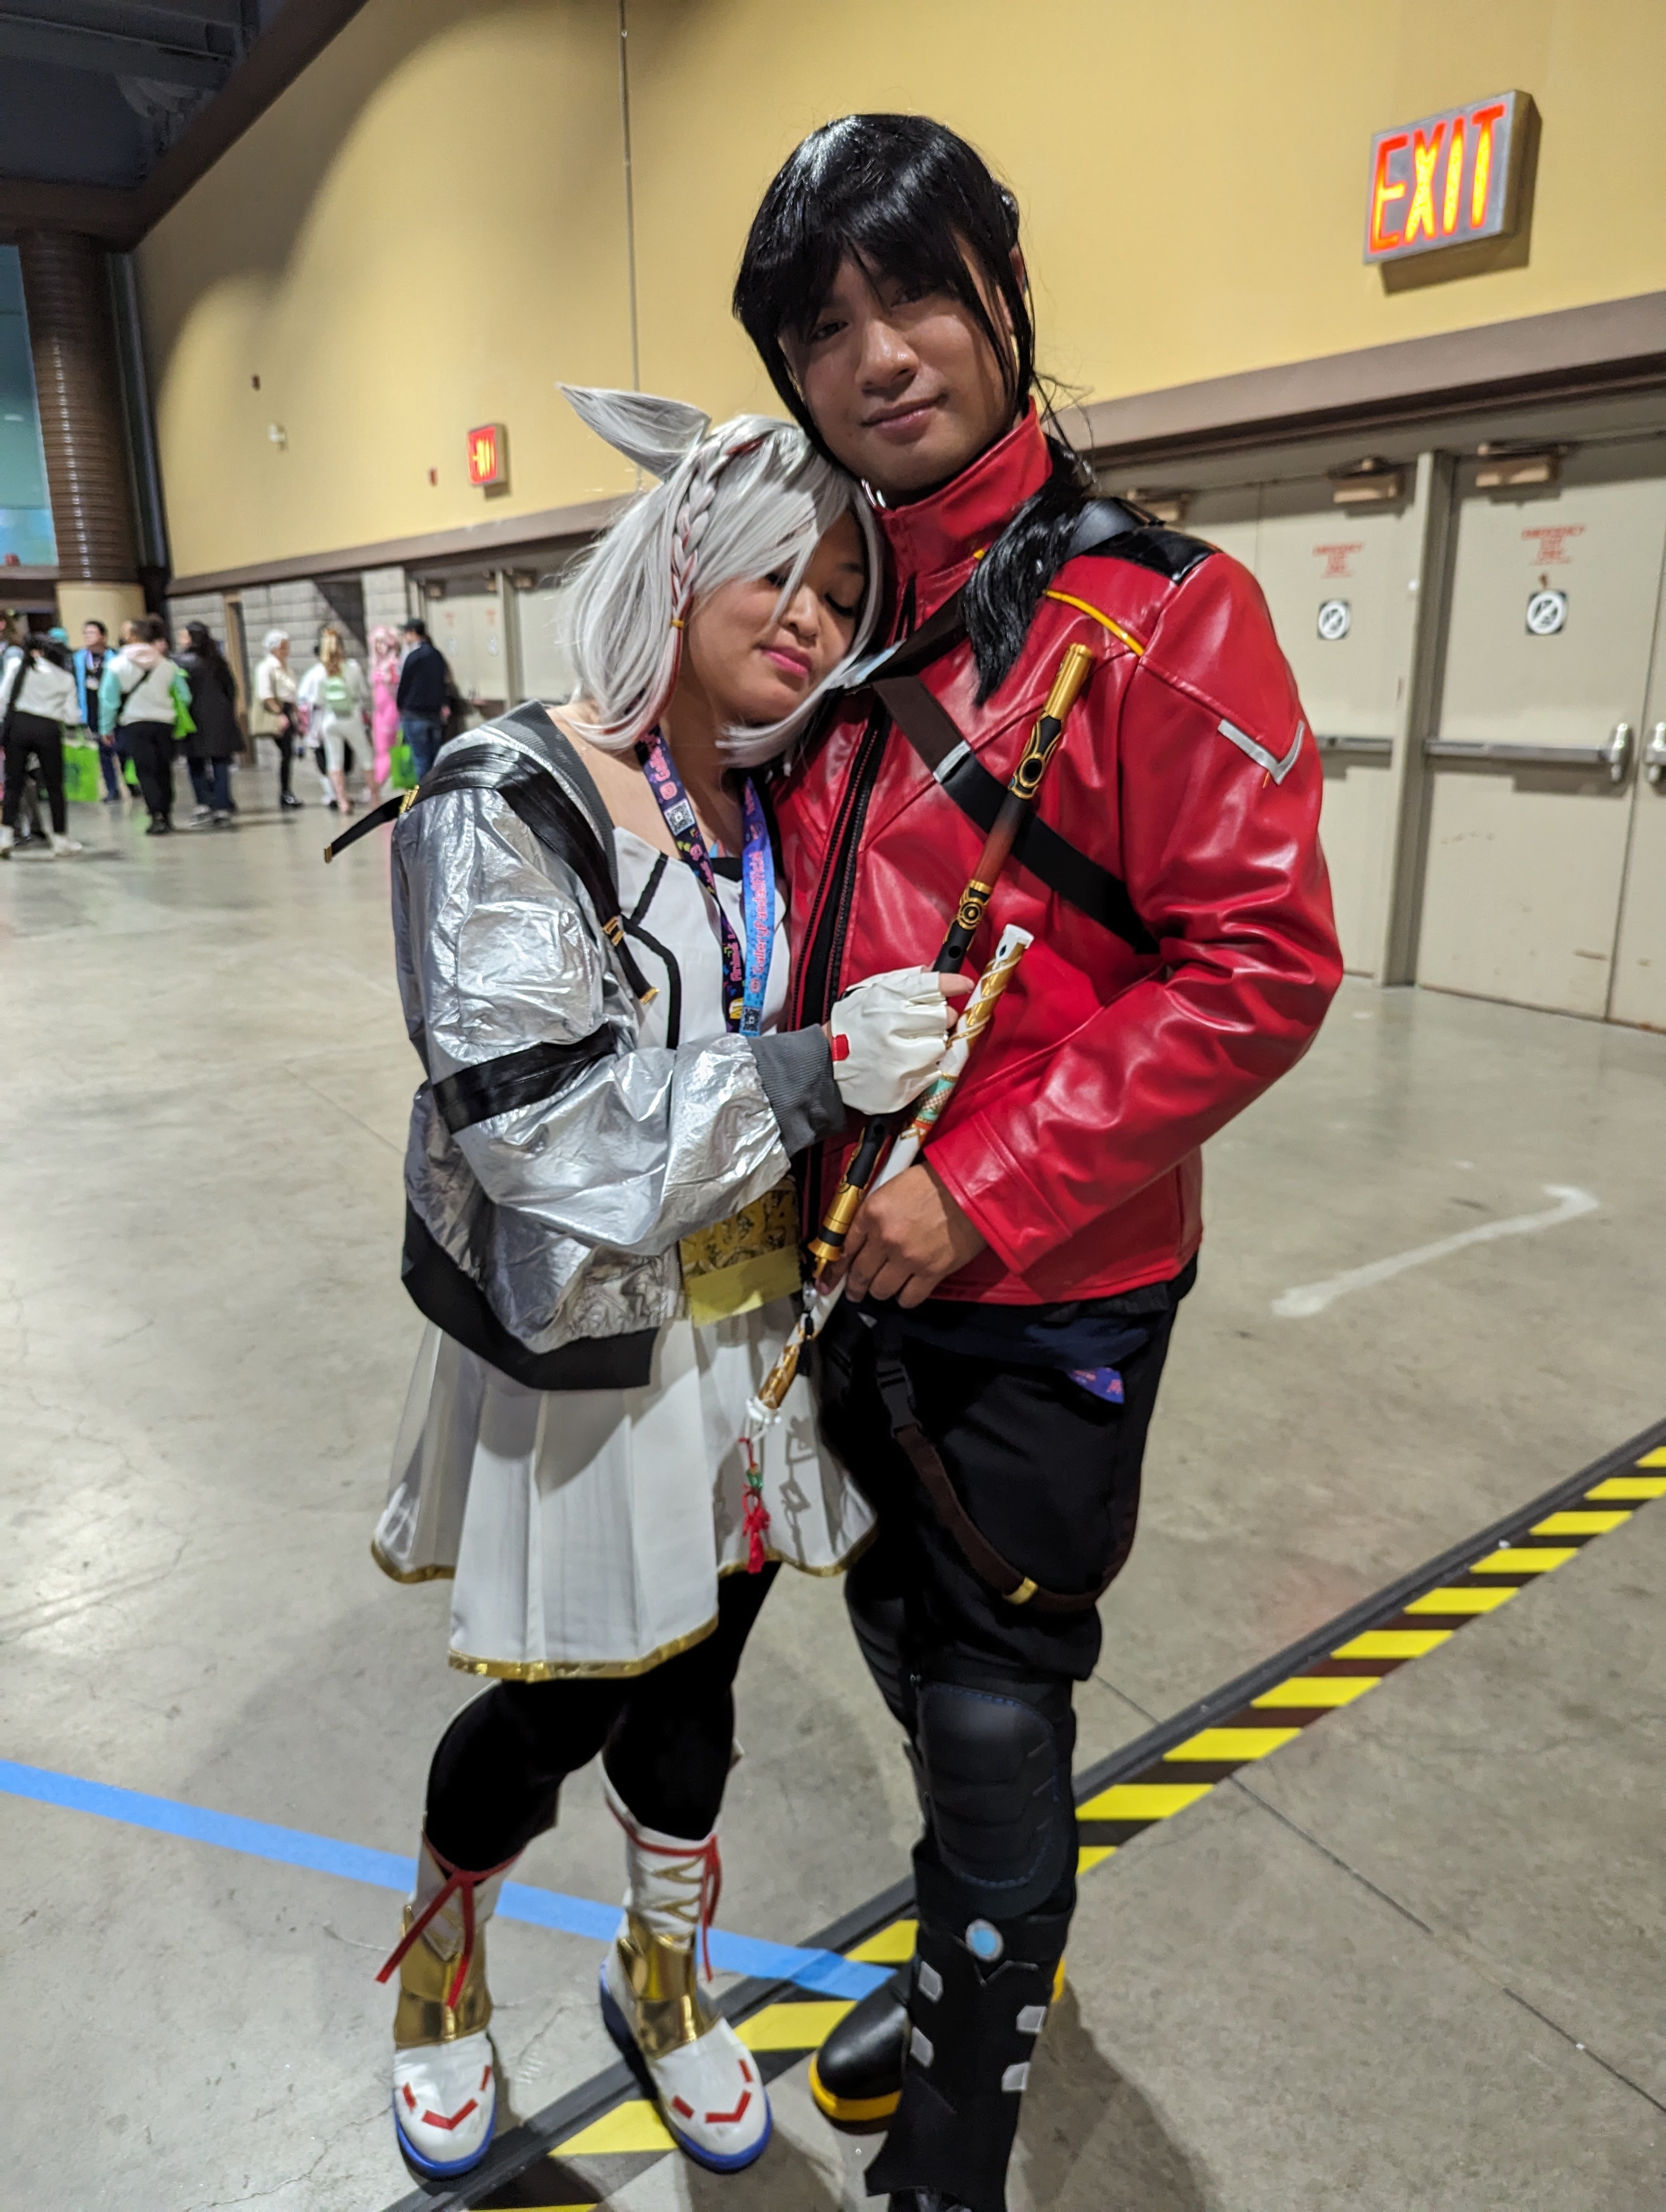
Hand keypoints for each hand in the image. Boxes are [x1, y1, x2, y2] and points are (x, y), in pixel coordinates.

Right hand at [828, 967, 970, 1114]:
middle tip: (925, 1022)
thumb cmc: (852, 1024)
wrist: (826, 1065)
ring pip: (941, 1045)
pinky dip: (925, 1067)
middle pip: (944, 1017)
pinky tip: (907, 1064)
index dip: (952, 984)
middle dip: (939, 1018)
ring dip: (933, 1043)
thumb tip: (936, 968)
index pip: (932, 986)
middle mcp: (893, 1029)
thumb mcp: (871, 992)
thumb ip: (905, 980)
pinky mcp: (903, 1087)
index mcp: (886, 1001)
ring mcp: (899, 1061)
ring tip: (912, 1044)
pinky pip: (933, 1072)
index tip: (964, 985)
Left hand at [840, 1164, 986, 1306]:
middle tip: (854, 1291)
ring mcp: (908, 1257)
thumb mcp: (893, 1186)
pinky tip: (906, 1291)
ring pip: (881, 1290)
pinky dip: (905, 1298)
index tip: (828, 1281)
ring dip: (880, 1291)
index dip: (834, 1269)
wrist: (973, 1186)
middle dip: (854, 1287)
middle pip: (859, 1273)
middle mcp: (886, 1237)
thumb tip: (860, 1237)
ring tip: (884, 1288)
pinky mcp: (931, 1271)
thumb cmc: (937, 1181)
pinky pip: (909, 1298)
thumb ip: (874, 1213)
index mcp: (873, 1211)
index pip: (843, 1247)